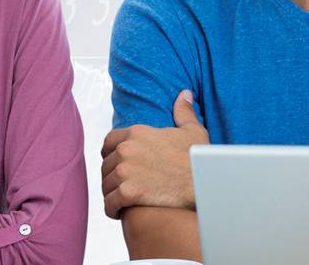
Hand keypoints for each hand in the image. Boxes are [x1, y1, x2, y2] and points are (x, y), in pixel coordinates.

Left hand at [101, 90, 208, 218]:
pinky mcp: (127, 192)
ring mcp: (125, 171)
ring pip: (106, 186)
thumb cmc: (198, 160)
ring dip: (112, 194)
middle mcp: (126, 150)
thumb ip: (183, 112)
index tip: (119, 166)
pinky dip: (113, 210)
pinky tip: (120, 212)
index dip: (111, 156)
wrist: (203, 185)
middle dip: (112, 177)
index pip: (108, 143)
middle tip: (124, 187)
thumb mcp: (192, 131)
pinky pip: (109, 204)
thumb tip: (184, 94)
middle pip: (105, 165)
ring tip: (123, 201)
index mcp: (137, 133)